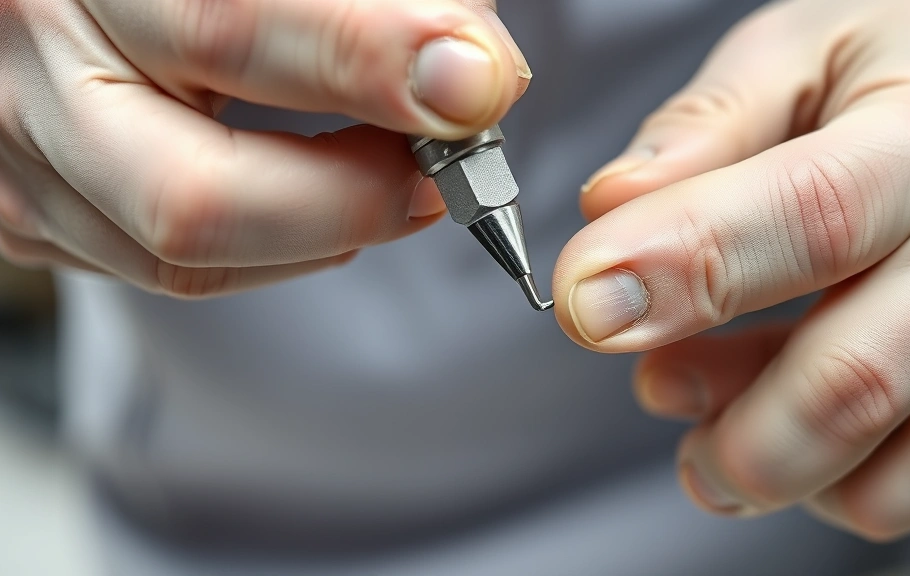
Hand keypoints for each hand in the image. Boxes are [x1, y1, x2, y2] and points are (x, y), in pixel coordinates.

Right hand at [0, 0, 527, 295]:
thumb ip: (364, 4)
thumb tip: (473, 73)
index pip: (236, 22)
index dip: (368, 58)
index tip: (474, 83)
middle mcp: (34, 64)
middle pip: (195, 197)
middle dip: (352, 201)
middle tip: (443, 176)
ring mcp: (22, 157)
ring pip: (185, 257)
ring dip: (325, 232)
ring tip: (397, 184)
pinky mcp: (33, 214)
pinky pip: (168, 271)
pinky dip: (276, 248)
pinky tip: (322, 202)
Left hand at [554, 0, 909, 539]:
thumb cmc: (903, 58)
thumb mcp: (799, 49)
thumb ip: (704, 129)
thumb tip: (612, 207)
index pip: (810, 217)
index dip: (685, 268)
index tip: (588, 301)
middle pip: (859, 379)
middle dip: (729, 429)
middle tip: (656, 397)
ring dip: (782, 470)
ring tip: (709, 423)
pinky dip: (848, 485)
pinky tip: (789, 433)